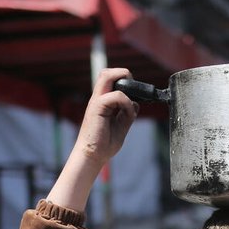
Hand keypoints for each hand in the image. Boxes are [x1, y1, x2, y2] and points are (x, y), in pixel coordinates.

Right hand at [48, 68, 138, 211]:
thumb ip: (128, 113)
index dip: (125, 80)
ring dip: (123, 82)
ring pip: (107, 76)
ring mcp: (96, 102)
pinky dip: (126, 102)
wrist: (93, 156)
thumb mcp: (121, 125)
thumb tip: (136, 103)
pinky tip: (128, 113)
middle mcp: (98, 98)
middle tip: (134, 90)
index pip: (111, 80)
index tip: (136, 95)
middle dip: (123, 74)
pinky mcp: (97, 108)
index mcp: (103, 102)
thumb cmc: (104, 143)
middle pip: (106, 72)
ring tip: (129, 101)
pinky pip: (115, 95)